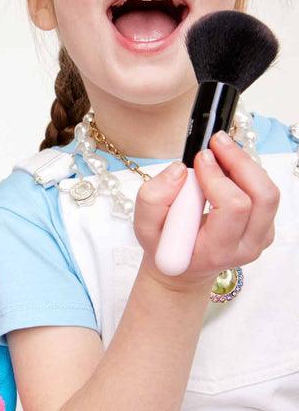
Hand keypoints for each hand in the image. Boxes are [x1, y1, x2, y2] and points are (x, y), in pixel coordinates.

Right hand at [134, 131, 279, 290]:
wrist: (182, 268)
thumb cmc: (165, 248)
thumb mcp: (143, 228)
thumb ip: (153, 199)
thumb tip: (179, 169)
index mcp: (216, 251)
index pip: (233, 208)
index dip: (218, 177)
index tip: (199, 157)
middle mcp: (246, 246)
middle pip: (262, 197)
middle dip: (240, 162)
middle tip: (217, 142)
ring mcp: (260, 238)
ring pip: (268, 193)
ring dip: (247, 165)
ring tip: (222, 150)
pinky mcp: (265, 227)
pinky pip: (265, 194)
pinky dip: (248, 174)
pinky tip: (226, 168)